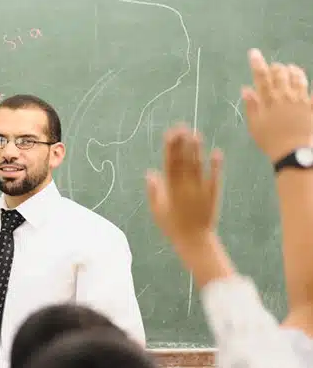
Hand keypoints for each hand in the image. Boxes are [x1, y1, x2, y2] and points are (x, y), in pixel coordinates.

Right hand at [146, 126, 222, 247]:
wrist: (194, 240)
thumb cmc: (171, 226)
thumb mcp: (157, 210)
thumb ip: (154, 191)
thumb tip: (150, 172)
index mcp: (170, 189)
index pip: (170, 163)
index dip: (170, 147)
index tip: (170, 133)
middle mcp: (185, 186)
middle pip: (183, 160)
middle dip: (182, 143)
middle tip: (182, 126)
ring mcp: (200, 189)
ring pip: (197, 165)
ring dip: (197, 150)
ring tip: (196, 134)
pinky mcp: (213, 194)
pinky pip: (214, 177)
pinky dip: (215, 165)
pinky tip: (217, 152)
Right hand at [242, 49, 312, 161]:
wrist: (294, 152)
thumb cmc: (271, 141)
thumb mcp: (255, 126)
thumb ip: (252, 106)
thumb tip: (246, 89)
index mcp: (269, 99)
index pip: (261, 77)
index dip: (257, 63)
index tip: (253, 52)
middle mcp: (286, 95)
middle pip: (281, 74)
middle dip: (276, 67)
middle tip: (274, 67)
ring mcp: (301, 99)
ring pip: (298, 78)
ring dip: (293, 71)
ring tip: (291, 68)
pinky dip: (311, 87)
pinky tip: (309, 83)